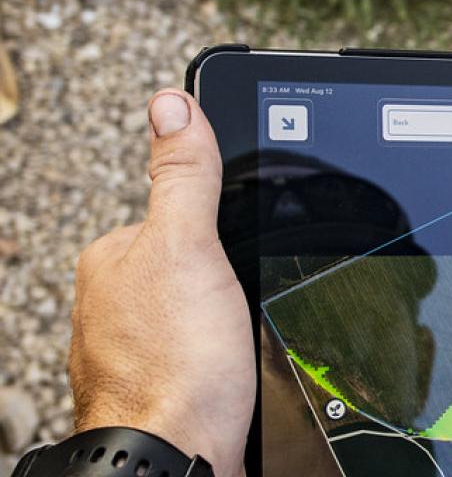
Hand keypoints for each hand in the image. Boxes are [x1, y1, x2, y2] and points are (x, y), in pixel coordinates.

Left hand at [69, 90, 252, 475]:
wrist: (176, 458)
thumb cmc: (175, 366)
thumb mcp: (189, 248)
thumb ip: (185, 178)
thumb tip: (174, 103)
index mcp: (114, 257)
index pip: (182, 214)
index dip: (225, 230)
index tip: (244, 257)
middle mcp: (114, 302)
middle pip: (196, 266)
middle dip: (230, 283)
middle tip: (243, 307)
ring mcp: (134, 348)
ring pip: (201, 314)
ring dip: (229, 325)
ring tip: (240, 343)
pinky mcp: (162, 387)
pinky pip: (203, 356)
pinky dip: (224, 362)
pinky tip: (235, 372)